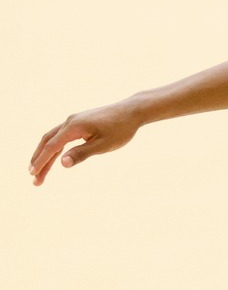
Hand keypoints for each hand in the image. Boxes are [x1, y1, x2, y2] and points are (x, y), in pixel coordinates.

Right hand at [29, 102, 143, 185]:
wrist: (131, 111)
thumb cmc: (120, 129)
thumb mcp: (103, 145)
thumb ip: (82, 154)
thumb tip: (62, 164)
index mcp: (73, 127)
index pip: (52, 147)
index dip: (41, 161)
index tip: (33, 174)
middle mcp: (69, 122)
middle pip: (47, 142)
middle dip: (39, 160)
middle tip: (33, 178)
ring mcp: (73, 121)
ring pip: (53, 138)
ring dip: (45, 154)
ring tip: (39, 170)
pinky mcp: (79, 122)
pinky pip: (61, 136)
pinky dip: (55, 147)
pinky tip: (53, 157)